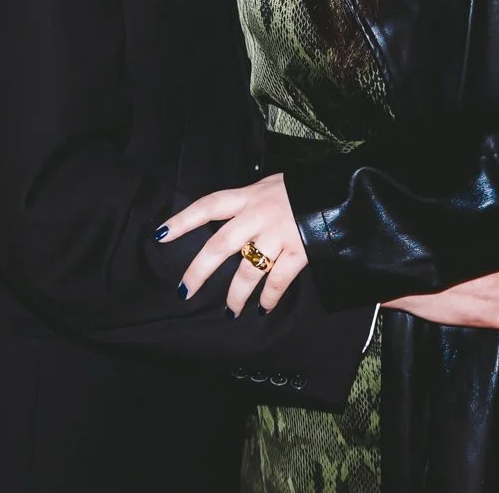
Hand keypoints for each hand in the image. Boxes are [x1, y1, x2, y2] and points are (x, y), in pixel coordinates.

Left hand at [159, 174, 306, 315]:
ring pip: (248, 270)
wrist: (337, 193)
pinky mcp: (298, 251)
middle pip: (220, 245)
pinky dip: (270, 297)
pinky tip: (263, 308)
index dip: (183, 220)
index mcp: (248, 197)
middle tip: (185, 291)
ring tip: (230, 312)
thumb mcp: (268, 186)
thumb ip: (248, 202)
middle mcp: (258, 216)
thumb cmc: (299, 188)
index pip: (208, 206)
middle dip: (200, 270)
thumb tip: (229, 217)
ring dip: (236, 294)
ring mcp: (278, 235)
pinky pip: (279, 280)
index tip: (161, 235)